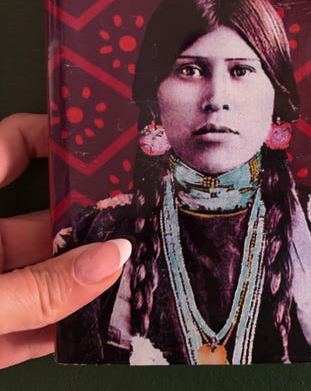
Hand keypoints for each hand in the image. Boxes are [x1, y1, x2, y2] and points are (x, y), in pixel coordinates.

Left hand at [0, 114, 131, 368]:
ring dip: (88, 281)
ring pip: (44, 275)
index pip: (9, 146)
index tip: (104, 138)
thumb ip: (40, 289)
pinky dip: (66, 328)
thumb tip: (114, 259)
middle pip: (42, 217)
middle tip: (142, 215)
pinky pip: (34, 323)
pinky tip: (103, 330)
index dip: (53, 135)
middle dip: (93, 221)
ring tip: (139, 274)